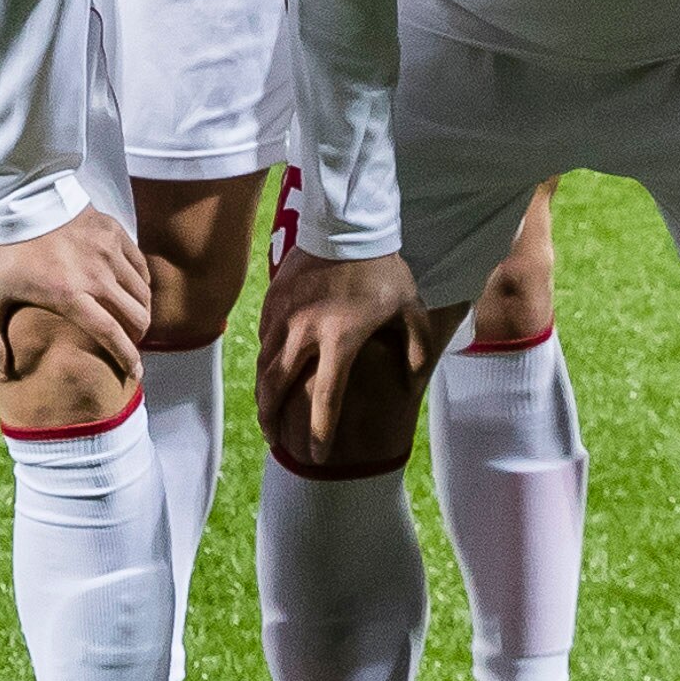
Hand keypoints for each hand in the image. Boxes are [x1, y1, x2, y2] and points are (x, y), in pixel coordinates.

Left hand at [0, 208, 153, 391]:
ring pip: (142, 292)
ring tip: (130, 321)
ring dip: (140, 312)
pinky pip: (140, 266)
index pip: (111, 334)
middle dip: (137, 338)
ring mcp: (109, 250)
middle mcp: (97, 274)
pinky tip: (131, 292)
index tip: (134, 374)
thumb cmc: (3, 250)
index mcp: (69, 294)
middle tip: (128, 345)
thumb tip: (4, 374)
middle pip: (136, 316)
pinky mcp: (114, 231)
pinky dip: (141, 284)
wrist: (17, 197)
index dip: (127, 358)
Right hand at [252, 244, 428, 461]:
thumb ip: (416, 345)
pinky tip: (269, 373)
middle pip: (277, 389)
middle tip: (276, 440)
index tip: (318, 456)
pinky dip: (265, 362)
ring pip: (263, 366)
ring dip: (263, 395)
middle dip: (272, 420)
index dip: (320, 432)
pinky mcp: (272, 301)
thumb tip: (415, 379)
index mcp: (340, 340)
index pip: (325, 399)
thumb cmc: (383, 268)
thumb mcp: (410, 307)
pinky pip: (263, 340)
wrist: (347, 225)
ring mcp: (284, 317)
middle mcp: (305, 333)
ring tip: (266, 414)